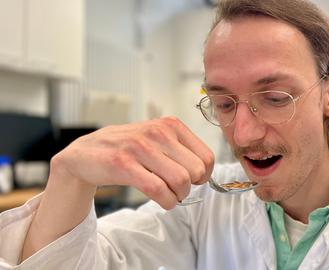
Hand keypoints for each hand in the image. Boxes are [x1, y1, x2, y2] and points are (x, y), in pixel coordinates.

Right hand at [49, 117, 214, 208]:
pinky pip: (158, 190)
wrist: (85, 153)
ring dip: (178, 196)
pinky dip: (167, 202)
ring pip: (180, 181)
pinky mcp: (123, 164)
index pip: (206, 156)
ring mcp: (139, 147)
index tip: (194, 180)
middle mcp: (157, 132)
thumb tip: (206, 173)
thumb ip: (181, 150)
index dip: (204, 175)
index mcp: (170, 125)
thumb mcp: (157, 139)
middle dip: (191, 187)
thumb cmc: (128, 149)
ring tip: (170, 196)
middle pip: (196, 171)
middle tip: (179, 190)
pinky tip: (163, 201)